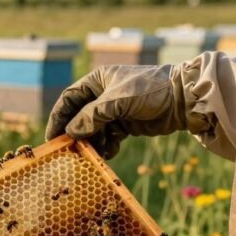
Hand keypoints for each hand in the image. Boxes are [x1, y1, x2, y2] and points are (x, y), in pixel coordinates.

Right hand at [45, 64, 188, 157]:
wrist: (183, 99)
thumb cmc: (148, 90)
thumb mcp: (117, 100)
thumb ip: (92, 116)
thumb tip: (70, 132)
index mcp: (97, 80)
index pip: (69, 99)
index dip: (59, 117)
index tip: (52, 136)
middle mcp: (103, 94)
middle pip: (80, 116)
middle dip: (75, 133)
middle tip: (68, 151)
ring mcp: (115, 110)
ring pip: (94, 129)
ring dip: (91, 142)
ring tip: (91, 154)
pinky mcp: (126, 124)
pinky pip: (109, 137)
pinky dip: (106, 146)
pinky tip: (108, 153)